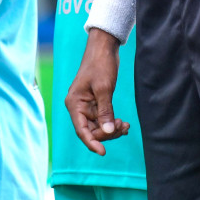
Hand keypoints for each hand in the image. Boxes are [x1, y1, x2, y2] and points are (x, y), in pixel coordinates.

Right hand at [67, 30, 127, 154]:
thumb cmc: (101, 65)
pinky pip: (103, 119)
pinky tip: (123, 123)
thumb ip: (105, 111)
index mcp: (74, 104)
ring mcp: (87, 106)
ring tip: (125, 125)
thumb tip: (107, 131)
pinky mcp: (96, 103)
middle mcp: (78, 107)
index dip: (91, 143)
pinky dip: (112, 122)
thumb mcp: (104, 88)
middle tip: (123, 126)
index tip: (103, 152)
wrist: (104, 47)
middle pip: (91, 130)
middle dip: (107, 133)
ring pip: (98, 126)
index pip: (82, 130)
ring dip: (111, 129)